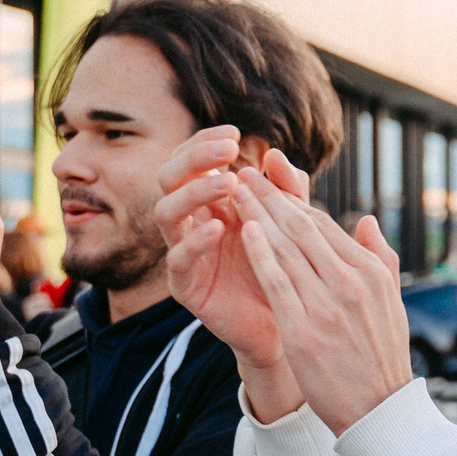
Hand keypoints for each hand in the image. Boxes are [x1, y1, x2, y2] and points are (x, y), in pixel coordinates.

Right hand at [156, 126, 285, 364]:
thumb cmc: (284, 267)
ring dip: (194, 192)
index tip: (235, 135)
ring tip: (229, 183)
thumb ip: (287, 190)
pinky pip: (177, 259)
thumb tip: (274, 154)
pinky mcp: (185, 285)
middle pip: (170, 177)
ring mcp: (184, 251)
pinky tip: (218, 228)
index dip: (206, 142)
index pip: (192, 159)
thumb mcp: (291, 223)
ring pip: (165, 212)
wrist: (286, 320)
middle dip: (195, 158)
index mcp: (212, 201)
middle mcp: (192, 220)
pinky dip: (194, 241)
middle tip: (228, 151)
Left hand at [229, 169, 411, 433]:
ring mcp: (328, 305)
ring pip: (287, 248)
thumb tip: (366, 221)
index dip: (292, 202)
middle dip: (270, 197)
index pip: (325, 226)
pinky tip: (243, 230)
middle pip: (303, 228)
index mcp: (369, 272)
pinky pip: (278, 282)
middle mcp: (350, 282)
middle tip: (245, 172)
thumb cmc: (381, 358)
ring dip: (258, 215)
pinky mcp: (306, 329)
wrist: (378, 410)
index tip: (270, 183)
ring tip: (235, 191)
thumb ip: (379, 257)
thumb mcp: (391, 301)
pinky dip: (260, 252)